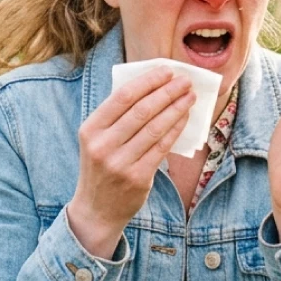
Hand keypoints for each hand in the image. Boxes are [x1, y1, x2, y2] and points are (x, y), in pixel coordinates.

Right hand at [67, 66, 195, 257]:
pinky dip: (176, 129)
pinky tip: (185, 118)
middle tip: (184, 81)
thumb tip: (152, 86)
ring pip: (155, 128)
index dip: (148, 82)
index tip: (166, 70)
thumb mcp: (97, 140)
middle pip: (142, 110)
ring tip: (190, 96)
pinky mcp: (138, 177)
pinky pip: (162, 147)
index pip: (122, 97)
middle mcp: (102, 145)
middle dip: (167, 92)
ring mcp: (120, 163)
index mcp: (90, 129)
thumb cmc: (101, 166)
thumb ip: (116, 116)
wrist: (97, 209)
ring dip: (176, 108)